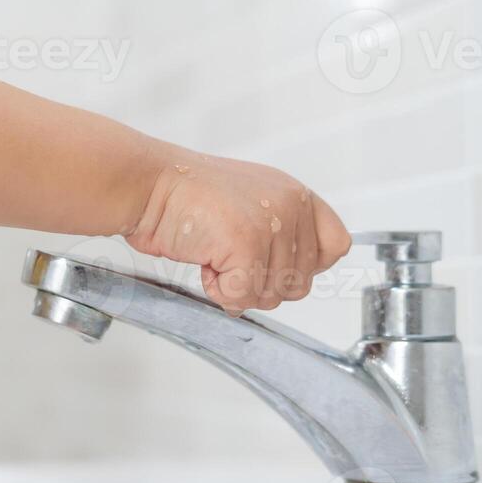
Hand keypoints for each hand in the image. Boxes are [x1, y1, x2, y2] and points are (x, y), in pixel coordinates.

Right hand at [128, 146, 351, 312]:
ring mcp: (272, 225)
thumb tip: (286, 283)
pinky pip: (242, 297)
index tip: (269, 263)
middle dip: (259, 283)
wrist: (147, 185)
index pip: (334, 247)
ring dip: (236, 286)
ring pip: (271, 295)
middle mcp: (291, 207)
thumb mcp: (248, 205)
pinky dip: (218, 291)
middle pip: (299, 284)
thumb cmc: (184, 196)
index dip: (302, 266)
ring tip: (213, 252)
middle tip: (227, 256)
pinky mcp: (247, 245)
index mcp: (295, 195)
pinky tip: (204, 262)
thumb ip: (279, 235)